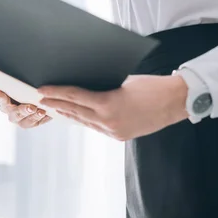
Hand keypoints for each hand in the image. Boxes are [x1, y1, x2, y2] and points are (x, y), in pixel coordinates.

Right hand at [0, 79, 51, 127]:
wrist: (32, 98)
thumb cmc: (16, 91)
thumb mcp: (6, 86)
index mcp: (3, 104)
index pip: (0, 101)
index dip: (0, 98)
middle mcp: (11, 114)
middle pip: (15, 114)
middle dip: (23, 110)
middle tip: (30, 107)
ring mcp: (22, 121)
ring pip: (27, 121)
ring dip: (34, 116)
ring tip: (40, 110)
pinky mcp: (33, 123)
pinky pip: (38, 122)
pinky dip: (42, 118)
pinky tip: (47, 113)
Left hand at [38, 74, 188, 140]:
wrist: (175, 102)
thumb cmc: (152, 86)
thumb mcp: (123, 81)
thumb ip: (104, 86)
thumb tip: (86, 86)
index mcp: (108, 104)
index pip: (75, 97)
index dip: (56, 93)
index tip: (42, 90)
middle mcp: (108, 121)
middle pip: (76, 112)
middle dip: (58, 104)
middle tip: (42, 98)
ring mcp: (114, 131)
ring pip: (86, 122)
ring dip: (70, 114)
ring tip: (56, 108)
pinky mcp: (121, 136)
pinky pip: (98, 127)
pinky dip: (86, 120)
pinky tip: (79, 116)